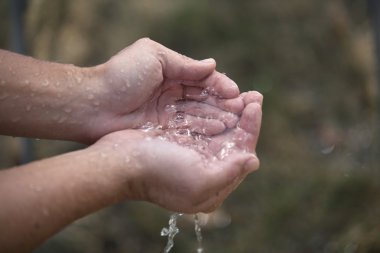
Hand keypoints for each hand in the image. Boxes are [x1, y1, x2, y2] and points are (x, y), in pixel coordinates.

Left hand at [86, 38, 243, 140]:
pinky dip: (204, 129)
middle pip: (204, 99)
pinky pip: (188, 129)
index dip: (221, 86)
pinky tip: (220, 131)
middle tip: (245, 111)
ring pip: (199, 114)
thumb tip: (213, 65)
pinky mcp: (162, 130)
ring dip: (218, 117)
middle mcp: (172, 93)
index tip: (237, 94)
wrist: (92, 104)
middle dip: (224, 104)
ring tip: (237, 123)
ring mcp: (168, 113)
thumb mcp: (154, 57)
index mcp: (171, 72)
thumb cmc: (121, 75)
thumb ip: (184, 63)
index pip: (202, 79)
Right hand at [90, 91, 262, 212]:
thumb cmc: (159, 173)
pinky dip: (211, 111)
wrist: (119, 162)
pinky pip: (201, 125)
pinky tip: (217, 97)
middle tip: (254, 95)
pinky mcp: (178, 143)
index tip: (255, 105)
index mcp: (214, 187)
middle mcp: (205, 172)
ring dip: (230, 111)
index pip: (242, 153)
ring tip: (241, 93)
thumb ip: (230, 172)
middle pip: (232, 141)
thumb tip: (253, 160)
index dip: (251, 128)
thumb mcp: (200, 180)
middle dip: (244, 117)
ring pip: (218, 131)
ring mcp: (191, 157)